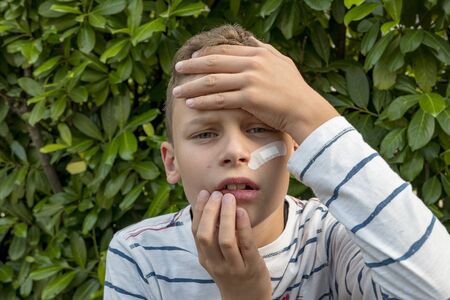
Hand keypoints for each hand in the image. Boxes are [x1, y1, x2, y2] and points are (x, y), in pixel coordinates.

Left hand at [173, 38, 338, 143]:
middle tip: (177, 69)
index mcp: (258, 53)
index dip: (205, 54)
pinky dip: (203, 101)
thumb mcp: (281, 63)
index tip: (192, 59)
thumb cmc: (294, 90)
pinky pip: (220, 99)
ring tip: (177, 90)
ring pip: (213, 81)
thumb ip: (264, 50)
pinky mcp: (250, 98)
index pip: (225, 50)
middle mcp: (253, 64)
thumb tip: (250, 38)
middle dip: (192, 66)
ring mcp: (251, 80)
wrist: (305, 110)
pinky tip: (191, 103)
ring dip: (192, 86)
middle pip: (214, 62)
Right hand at [192, 190, 271, 299]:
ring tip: (229, 198)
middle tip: (216, 194)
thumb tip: (213, 205)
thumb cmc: (232, 271)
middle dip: (209, 211)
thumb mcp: (217, 257)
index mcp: (205, 257)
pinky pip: (246, 244)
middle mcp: (215, 263)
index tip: (204, 193)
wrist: (247, 299)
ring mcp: (233, 266)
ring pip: (225, 240)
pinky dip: (243, 226)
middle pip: (206, 235)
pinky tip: (242, 212)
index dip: (199, 211)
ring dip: (226, 216)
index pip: (196, 232)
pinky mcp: (251, 266)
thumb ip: (214, 236)